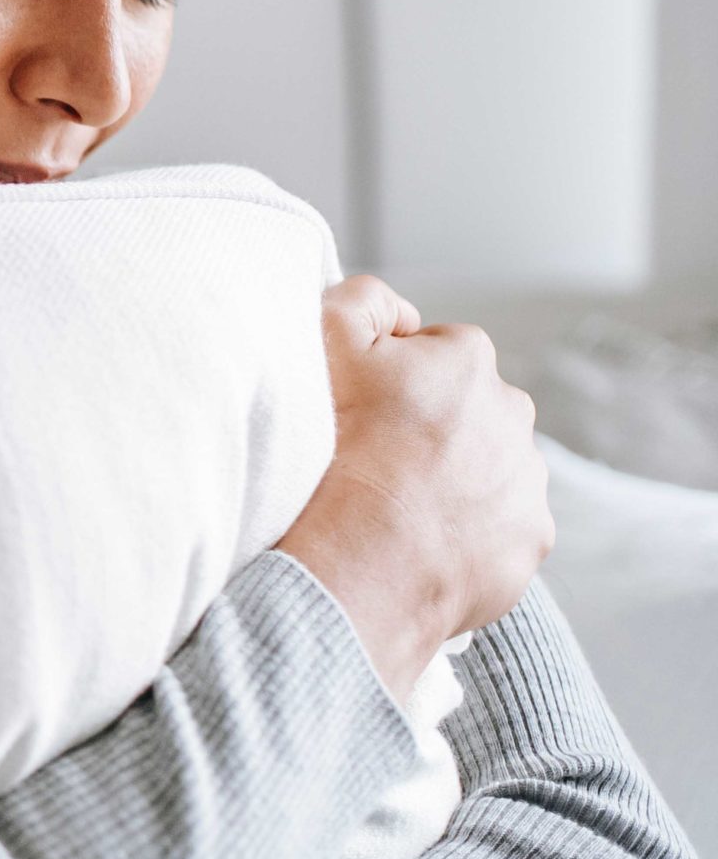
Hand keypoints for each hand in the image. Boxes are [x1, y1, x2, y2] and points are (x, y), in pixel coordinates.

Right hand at [275, 275, 551, 693]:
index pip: (433, 354)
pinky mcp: (531, 537)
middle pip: (468, 411)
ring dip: (454, 481)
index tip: (364, 412)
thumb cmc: (342, 448)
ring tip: (399, 506)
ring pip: (488, 468)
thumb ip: (362, 299)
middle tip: (379, 460)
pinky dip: (469, 533)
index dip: (391, 380)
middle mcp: (514, 412)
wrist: (365, 558)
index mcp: (469, 360)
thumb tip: (401, 314)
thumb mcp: (327, 338)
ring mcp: (528, 480)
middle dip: (433, 429)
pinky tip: (425, 542)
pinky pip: (501, 527)